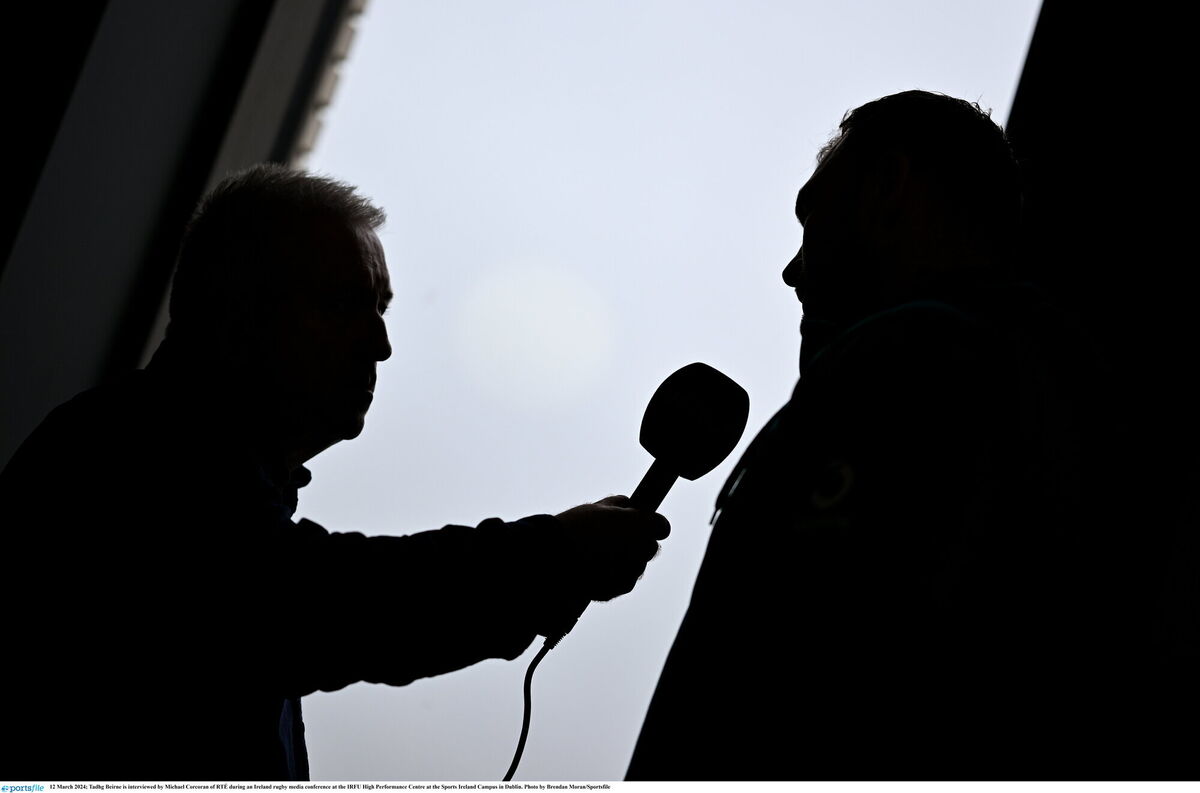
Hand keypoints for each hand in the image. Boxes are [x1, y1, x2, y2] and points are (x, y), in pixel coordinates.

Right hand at [554, 495, 670, 601]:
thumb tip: (626, 504)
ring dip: (626, 561)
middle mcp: (642, 549)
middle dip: (637, 543)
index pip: (662, 526)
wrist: (555, 558)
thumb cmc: (575, 527)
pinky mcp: (619, 588)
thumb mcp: (597, 507)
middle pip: (650, 548)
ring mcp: (632, 571)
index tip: (640, 524)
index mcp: (641, 524)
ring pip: (636, 565)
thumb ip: (617, 504)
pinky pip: (623, 580)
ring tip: (599, 555)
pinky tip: (595, 568)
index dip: (651, 524)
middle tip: (614, 538)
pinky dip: (615, 576)